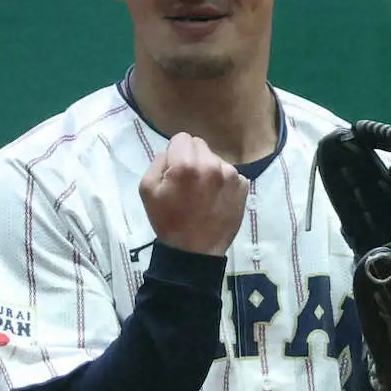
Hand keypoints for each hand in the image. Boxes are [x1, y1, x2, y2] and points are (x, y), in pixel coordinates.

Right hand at [138, 132, 247, 255]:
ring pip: (216, 159)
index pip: (182, 138)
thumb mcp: (146, 190)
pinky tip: (215, 199)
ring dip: (208, 170)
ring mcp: (231, 175)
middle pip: (200, 145)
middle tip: (187, 183)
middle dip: (192, 159)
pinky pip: (230, 174)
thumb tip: (170, 153)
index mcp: (186, 165)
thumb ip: (157, 162)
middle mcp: (212, 164)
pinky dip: (222, 182)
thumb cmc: (167, 221)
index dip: (174, 153)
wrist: (194, 252)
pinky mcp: (243, 187)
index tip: (173, 171)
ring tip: (202, 194)